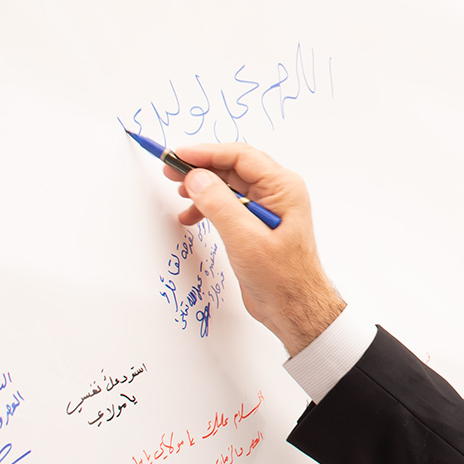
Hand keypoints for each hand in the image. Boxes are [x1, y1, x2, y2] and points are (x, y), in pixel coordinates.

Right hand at [166, 143, 346, 354]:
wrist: (294, 309)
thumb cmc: (283, 278)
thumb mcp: (245, 239)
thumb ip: (219, 204)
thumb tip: (196, 177)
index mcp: (283, 188)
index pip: (240, 156)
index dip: (206, 153)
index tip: (178, 155)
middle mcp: (276, 193)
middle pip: (232, 166)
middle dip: (200, 167)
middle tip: (170, 170)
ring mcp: (266, 208)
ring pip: (228, 185)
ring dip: (201, 187)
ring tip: (177, 191)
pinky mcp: (255, 225)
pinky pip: (228, 204)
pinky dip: (207, 206)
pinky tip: (190, 216)